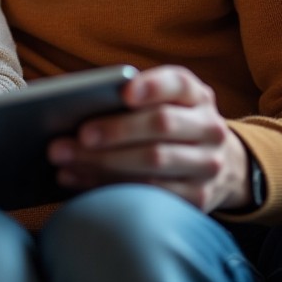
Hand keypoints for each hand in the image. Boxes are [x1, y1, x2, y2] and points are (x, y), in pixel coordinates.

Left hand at [46, 65, 251, 211]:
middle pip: (161, 125)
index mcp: (194, 94)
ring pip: (155, 162)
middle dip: (115, 130)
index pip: (176, 83)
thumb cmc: (166, 120)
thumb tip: (70, 103)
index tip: (123, 92)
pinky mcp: (200, 197)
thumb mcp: (160, 100)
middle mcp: (209, 127)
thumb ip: (126, 97)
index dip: (151, 86)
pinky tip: (80, 180)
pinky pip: (152, 193)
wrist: (215, 161)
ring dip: (104, 162)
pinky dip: (110, 186)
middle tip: (78, 135)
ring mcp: (209, 164)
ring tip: (65, 160)